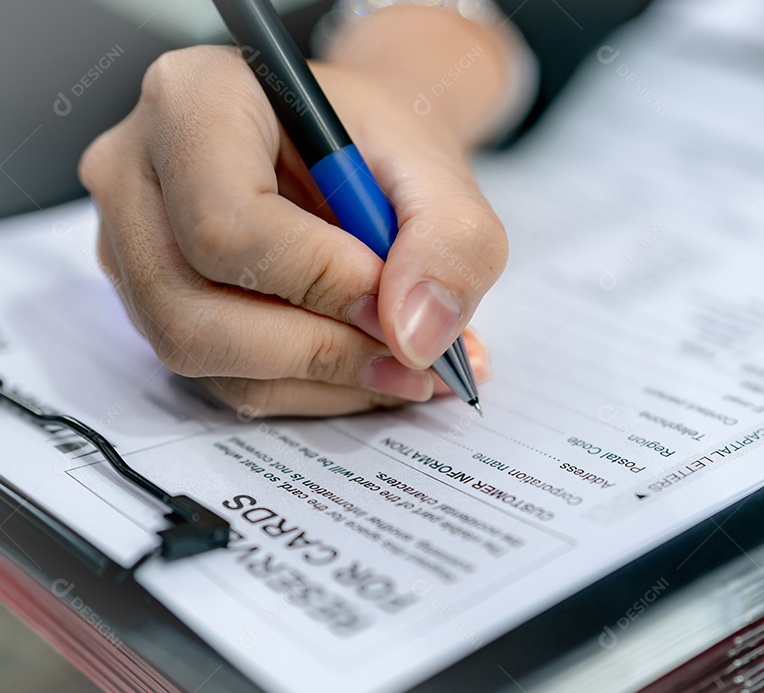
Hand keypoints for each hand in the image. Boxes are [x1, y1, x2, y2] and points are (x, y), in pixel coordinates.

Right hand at [78, 42, 507, 416]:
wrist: (357, 154)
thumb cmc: (382, 147)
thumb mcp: (441, 173)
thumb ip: (452, 243)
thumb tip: (414, 339)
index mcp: (195, 102)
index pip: (226, 222)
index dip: (319, 281)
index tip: (393, 301)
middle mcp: (135, 173)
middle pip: (192, 311)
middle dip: (319, 352)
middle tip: (414, 359)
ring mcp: (130, 246)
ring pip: (202, 358)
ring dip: (322, 382)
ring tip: (409, 368)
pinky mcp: (152, 304)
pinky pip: (221, 380)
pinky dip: (310, 390)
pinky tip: (371, 368)